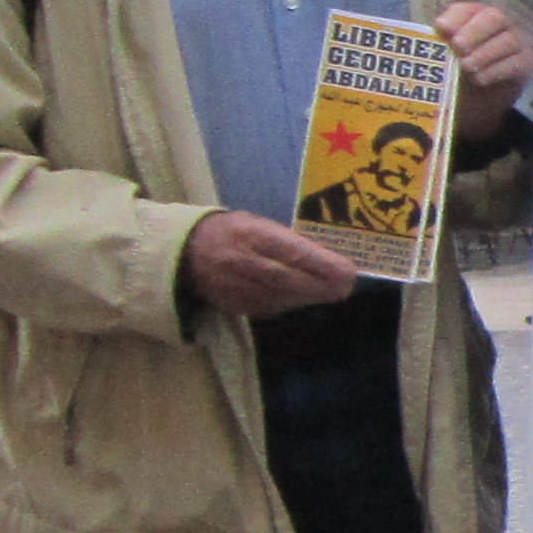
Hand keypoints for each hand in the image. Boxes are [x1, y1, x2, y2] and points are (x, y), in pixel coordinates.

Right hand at [183, 208, 359, 318]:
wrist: (185, 250)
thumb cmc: (233, 232)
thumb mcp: (258, 225)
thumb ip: (287, 241)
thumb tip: (327, 261)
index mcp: (249, 234)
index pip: (289, 251)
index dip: (320, 265)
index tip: (347, 272)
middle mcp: (240, 262)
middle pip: (285, 279)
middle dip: (319, 286)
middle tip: (344, 288)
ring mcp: (233, 286)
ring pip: (278, 297)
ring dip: (307, 297)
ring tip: (330, 293)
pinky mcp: (230, 305)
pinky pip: (266, 307)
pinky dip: (288, 303)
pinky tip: (302, 299)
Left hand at [430, 0, 532, 133]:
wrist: (475, 100)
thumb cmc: (455, 71)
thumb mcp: (442, 56)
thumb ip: (437, 44)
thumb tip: (431, 37)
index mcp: (473, 16)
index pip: (467, 9)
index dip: (455, 18)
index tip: (441, 28)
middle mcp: (498, 24)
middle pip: (494, 18)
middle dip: (474, 32)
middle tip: (458, 47)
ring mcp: (516, 41)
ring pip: (507, 41)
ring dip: (484, 54)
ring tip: (466, 67)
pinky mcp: (526, 62)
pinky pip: (516, 62)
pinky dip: (496, 71)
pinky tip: (479, 79)